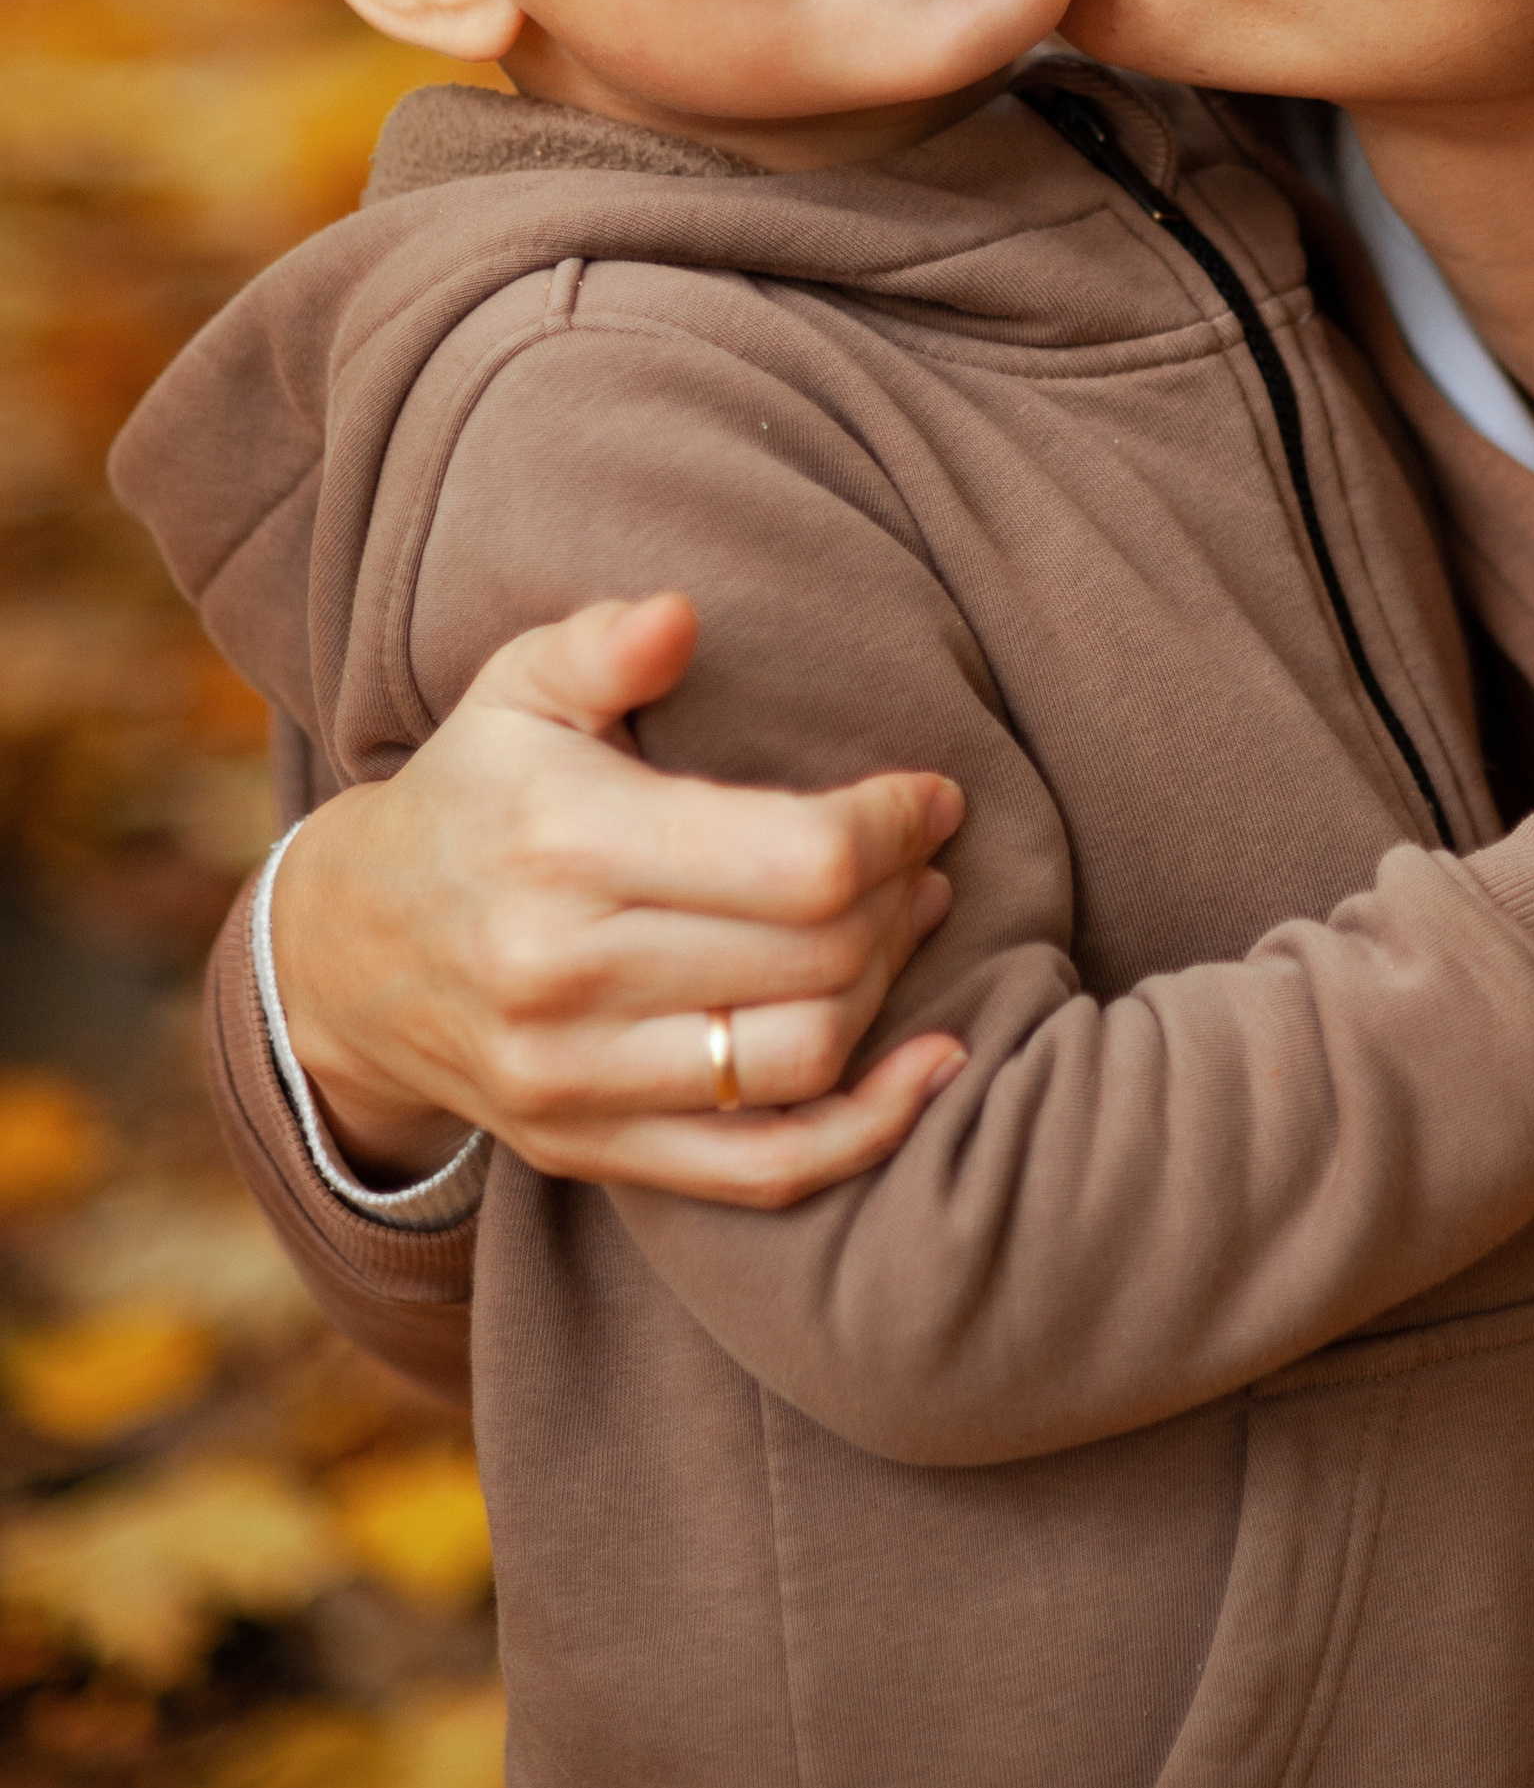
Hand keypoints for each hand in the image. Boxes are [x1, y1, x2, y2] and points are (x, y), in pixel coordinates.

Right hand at [269, 592, 968, 1208]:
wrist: (348, 954)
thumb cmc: (473, 795)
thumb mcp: (515, 691)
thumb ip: (602, 644)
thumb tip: (680, 615)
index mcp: (566, 842)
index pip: (797, 860)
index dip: (892, 828)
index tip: (931, 797)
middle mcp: (564, 973)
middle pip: (816, 957)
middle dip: (902, 896)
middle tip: (924, 854)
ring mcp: (572, 1078)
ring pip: (802, 1059)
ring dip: (890, 988)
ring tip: (911, 920)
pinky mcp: (586, 1151)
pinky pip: (762, 1172)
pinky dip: (867, 1131)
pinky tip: (932, 1069)